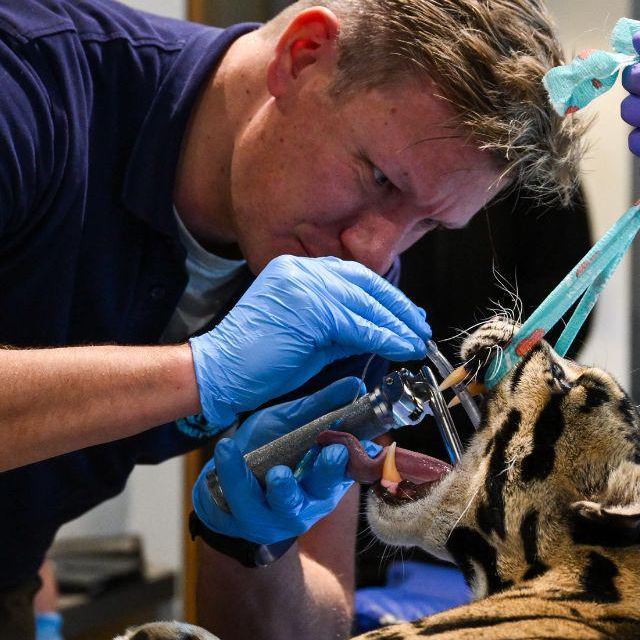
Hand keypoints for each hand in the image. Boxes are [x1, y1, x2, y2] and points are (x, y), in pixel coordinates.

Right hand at [190, 255, 428, 428]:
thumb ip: (342, 328)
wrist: (219, 370)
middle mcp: (301, 269)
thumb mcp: (310, 337)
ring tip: (417, 342)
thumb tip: (379, 331)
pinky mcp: (310, 309)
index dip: (386, 296)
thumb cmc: (258, 360)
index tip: (407, 314)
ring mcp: (304, 285)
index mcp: (298, 269)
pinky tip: (400, 348)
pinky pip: (357, 325)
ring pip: (364, 304)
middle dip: (398, 308)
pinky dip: (383, 338)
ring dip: (396, 325)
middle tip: (420, 328)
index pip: (354, 276)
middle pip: (364, 284)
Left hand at [191, 377, 363, 554]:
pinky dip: (233, 472)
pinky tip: (226, 449)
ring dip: (284, 489)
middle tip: (332, 454)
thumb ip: (320, 407)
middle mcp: (310, 501)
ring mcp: (279, 515)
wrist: (223, 489)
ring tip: (278, 473)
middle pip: (322, 490)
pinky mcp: (249, 519)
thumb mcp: (293, 424)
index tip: (348, 444)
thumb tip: (355, 383)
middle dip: (327, 473)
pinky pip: (240, 497)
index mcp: (327, 478)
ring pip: (284, 504)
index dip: (352, 457)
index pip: (349, 469)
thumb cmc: (267, 454)